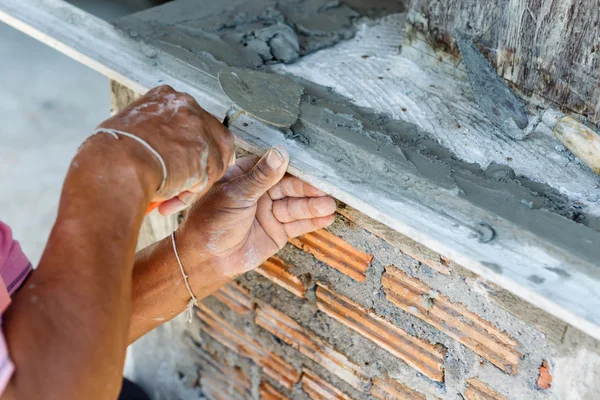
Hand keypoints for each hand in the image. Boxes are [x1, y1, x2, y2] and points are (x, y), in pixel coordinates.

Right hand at [95, 85, 234, 214]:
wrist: (116, 165)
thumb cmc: (110, 153)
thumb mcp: (125, 126)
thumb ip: (147, 129)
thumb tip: (149, 144)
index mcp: (167, 97)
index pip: (192, 117)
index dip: (193, 141)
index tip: (185, 156)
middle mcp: (188, 107)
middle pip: (213, 135)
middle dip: (206, 160)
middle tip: (192, 179)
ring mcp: (200, 130)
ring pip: (213, 160)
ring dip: (196, 181)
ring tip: (171, 195)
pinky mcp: (207, 155)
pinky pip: (206, 180)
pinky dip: (190, 194)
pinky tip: (171, 200)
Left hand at [177, 147, 335, 284]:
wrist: (206, 260)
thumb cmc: (210, 223)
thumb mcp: (235, 195)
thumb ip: (261, 177)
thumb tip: (280, 154)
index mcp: (246, 175)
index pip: (275, 166)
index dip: (295, 166)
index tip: (314, 165)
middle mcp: (261, 191)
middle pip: (290, 186)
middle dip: (308, 188)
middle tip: (326, 188)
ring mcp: (270, 211)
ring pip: (296, 205)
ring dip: (313, 205)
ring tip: (329, 205)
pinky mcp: (278, 231)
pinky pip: (298, 223)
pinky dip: (313, 221)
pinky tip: (326, 217)